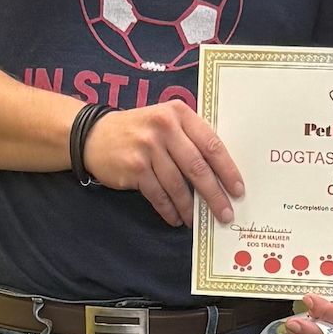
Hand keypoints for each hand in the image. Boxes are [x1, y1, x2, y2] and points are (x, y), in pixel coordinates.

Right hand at [81, 103, 243, 228]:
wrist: (93, 134)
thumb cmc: (139, 131)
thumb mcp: (166, 121)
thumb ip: (190, 137)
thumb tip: (221, 174)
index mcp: (179, 113)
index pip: (211, 144)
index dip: (228, 170)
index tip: (238, 190)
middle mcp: (164, 127)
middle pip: (198, 168)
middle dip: (214, 195)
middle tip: (225, 214)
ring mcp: (148, 147)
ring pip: (178, 185)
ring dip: (190, 207)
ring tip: (196, 220)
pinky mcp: (134, 167)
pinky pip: (158, 195)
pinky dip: (169, 210)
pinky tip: (176, 218)